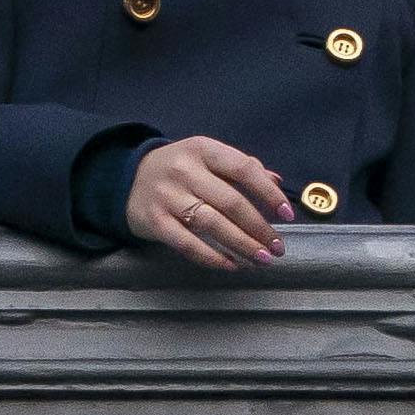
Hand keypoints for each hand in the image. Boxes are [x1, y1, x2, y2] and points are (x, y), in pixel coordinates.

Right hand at [125, 135, 293, 268]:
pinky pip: (188, 244)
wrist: (127, 179)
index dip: (269, 192)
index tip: (287, 213)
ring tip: (262, 259)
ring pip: (212, 224)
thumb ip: (241, 168)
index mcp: (203, 149)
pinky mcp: (155, 222)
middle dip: (259, 228)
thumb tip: (277, 182)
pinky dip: (212, 257)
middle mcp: (184, 170)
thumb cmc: (180, 170)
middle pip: (231, 202)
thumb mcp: (207, 158)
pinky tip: (232, 264)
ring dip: (242, 245)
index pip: (244, 169)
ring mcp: (167, 197)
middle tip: (278, 247)